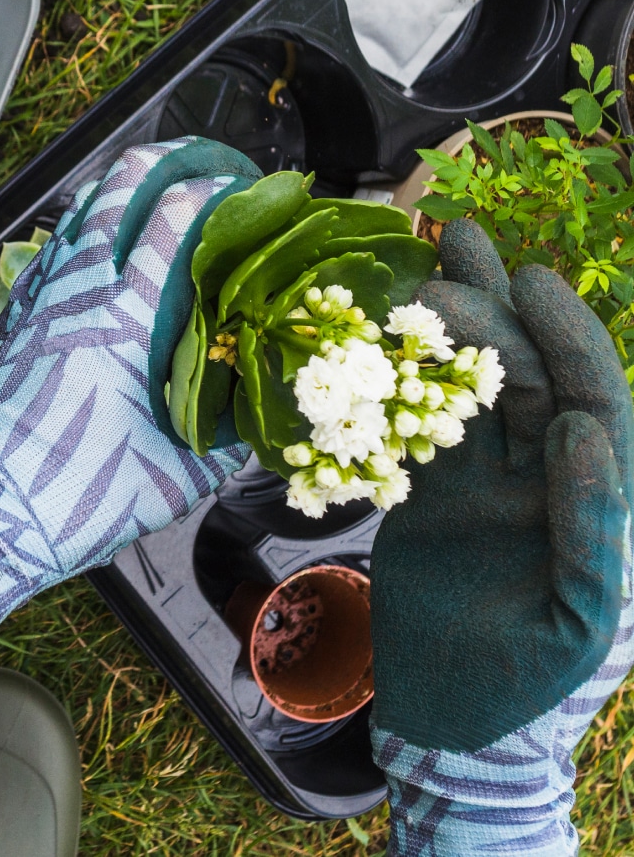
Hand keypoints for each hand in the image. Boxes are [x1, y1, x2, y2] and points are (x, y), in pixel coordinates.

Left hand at [0, 138, 261, 660]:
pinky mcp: (10, 318)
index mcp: (124, 320)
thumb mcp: (172, 480)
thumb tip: (253, 420)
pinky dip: (80, 229)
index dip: (211, 190)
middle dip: (163, 160)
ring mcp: (36, 299)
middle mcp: (77, 292)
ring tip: (151, 186)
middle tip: (198, 161)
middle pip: (119, 189)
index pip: (173, 221)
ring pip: (78, 213)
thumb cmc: (71, 499)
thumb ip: (222, 444)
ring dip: (118, 188)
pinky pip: (50, 250)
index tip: (240, 187)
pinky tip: (94, 246)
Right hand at [370, 219, 632, 855]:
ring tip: (430, 258)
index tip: (529, 281)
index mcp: (597, 502)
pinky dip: (402, 381)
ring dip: (453, 328)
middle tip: (447, 260)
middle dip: (494, 314)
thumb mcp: (580, 620)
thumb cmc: (530, 688)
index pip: (592, 402)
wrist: (453, 726)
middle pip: (525, 378)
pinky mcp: (435, 494)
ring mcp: (488, 482)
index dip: (566, 337)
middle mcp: (545, 478)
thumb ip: (595, 526)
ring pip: (472, 389)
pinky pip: (419, 426)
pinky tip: (384, 337)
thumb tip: (582, 430)